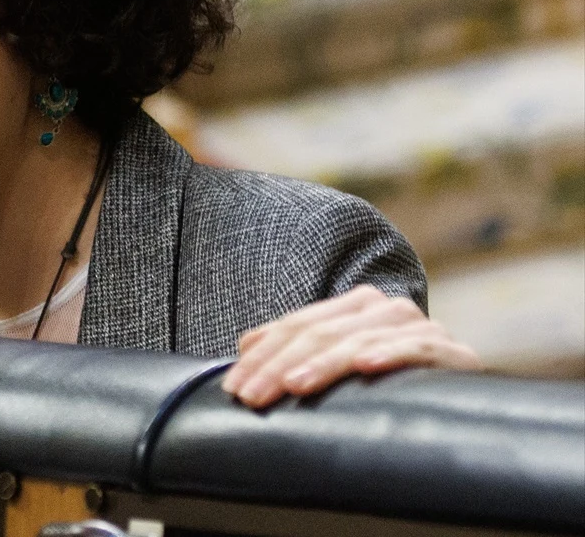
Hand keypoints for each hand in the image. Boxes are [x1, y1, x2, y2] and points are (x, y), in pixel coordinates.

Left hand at [222, 285, 479, 407]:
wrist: (470, 399)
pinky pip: (416, 349)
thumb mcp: (340, 361)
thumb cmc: (393, 381)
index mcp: (354, 304)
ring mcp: (418, 326)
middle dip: (278, 365)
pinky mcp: (451, 351)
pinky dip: (389, 354)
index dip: (262, 354)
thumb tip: (244, 344)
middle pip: (319, 333)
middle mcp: (384, 309)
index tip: (234, 386)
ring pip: (357, 341)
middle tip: (252, 395)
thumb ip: (298, 347)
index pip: (297, 325)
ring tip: (294, 383)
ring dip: (323, 364)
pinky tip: (365, 365)